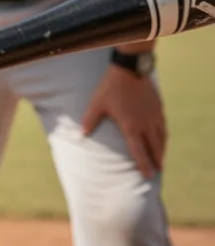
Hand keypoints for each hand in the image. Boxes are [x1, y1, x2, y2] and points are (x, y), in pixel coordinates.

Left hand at [82, 64, 166, 178]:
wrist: (130, 70)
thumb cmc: (111, 88)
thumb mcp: (97, 104)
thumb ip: (90, 120)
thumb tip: (81, 134)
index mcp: (131, 127)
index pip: (139, 152)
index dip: (143, 165)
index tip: (148, 176)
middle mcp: (146, 125)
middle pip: (154, 148)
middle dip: (157, 160)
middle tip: (158, 170)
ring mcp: (154, 116)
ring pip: (162, 138)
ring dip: (162, 149)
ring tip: (161, 157)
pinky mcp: (159, 108)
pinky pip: (164, 126)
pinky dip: (164, 135)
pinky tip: (162, 137)